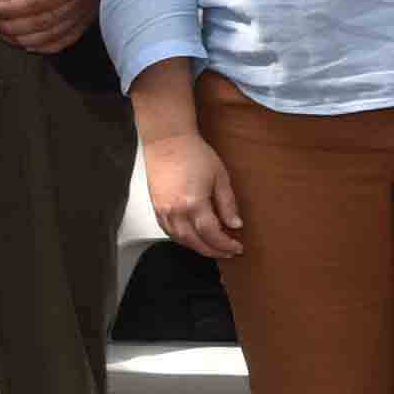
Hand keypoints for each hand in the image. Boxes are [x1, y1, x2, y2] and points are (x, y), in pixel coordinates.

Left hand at [0, 0, 98, 53]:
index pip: (38, 0)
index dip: (12, 8)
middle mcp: (81, 1)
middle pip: (43, 21)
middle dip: (13, 25)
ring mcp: (84, 14)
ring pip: (52, 34)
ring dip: (24, 38)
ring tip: (4, 32)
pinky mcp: (85, 22)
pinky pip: (65, 40)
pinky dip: (44, 47)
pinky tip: (27, 45)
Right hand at [143, 129, 244, 258]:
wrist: (167, 141)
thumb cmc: (193, 154)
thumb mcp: (220, 177)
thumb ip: (228, 204)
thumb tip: (235, 224)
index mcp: (193, 204)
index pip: (211, 234)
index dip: (225, 244)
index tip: (237, 247)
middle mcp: (175, 211)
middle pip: (195, 241)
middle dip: (213, 250)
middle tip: (227, 252)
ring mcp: (163, 210)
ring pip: (180, 239)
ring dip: (197, 247)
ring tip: (213, 248)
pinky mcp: (156, 207)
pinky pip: (168, 231)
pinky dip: (182, 239)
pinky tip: (193, 238)